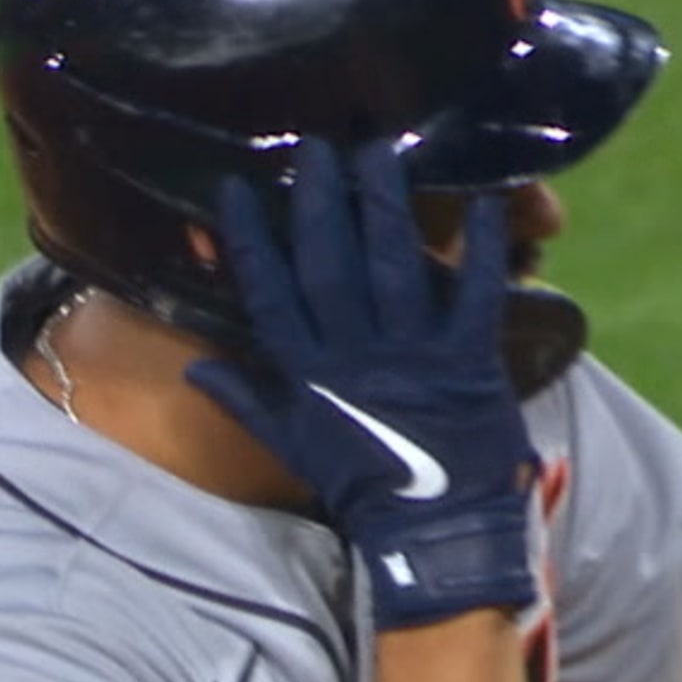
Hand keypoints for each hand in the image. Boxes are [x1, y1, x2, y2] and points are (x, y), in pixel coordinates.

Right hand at [186, 140, 536, 628]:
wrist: (433, 535)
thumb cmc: (363, 487)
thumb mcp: (296, 446)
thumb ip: (248, 400)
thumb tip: (198, 367)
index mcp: (311, 373)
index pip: (270, 293)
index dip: (251, 240)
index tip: (236, 189)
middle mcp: (356, 356)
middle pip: (331, 265)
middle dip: (322, 202)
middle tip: (318, 146)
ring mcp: (414, 357)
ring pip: (395, 266)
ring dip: (387, 206)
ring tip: (379, 152)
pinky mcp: (470, 363)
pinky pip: (474, 295)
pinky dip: (482, 249)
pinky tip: (483, 200)